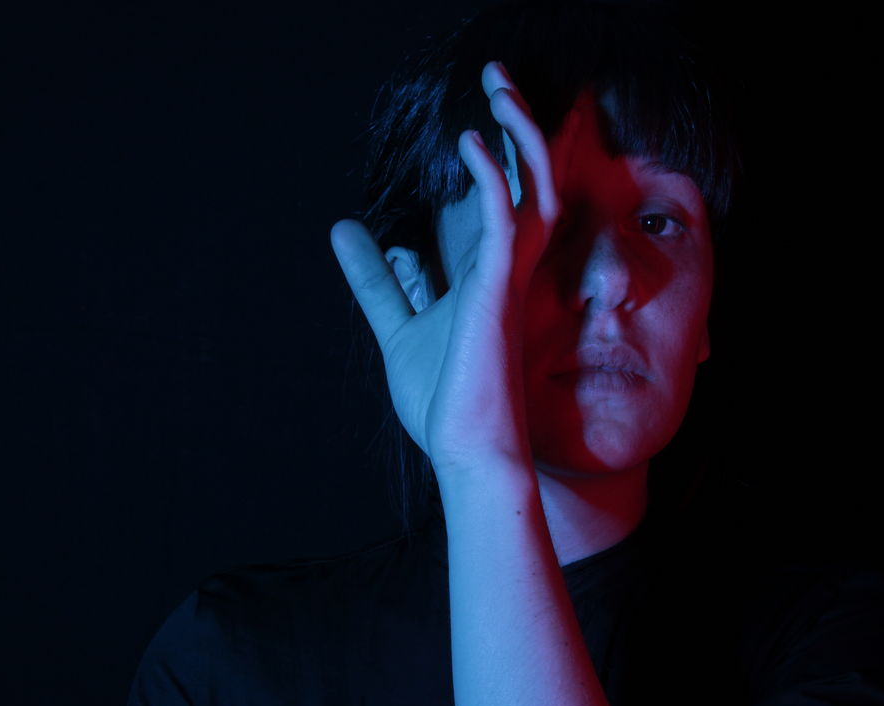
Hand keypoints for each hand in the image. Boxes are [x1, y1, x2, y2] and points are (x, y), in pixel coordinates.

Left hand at [330, 61, 574, 472]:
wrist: (464, 449)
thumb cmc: (443, 397)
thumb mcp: (398, 326)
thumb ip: (380, 281)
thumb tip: (347, 232)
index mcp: (493, 277)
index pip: (505, 202)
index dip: (499, 157)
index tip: (477, 120)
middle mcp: (510, 270)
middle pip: (534, 181)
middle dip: (521, 128)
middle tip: (498, 79)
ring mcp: (509, 280)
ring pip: (536, 189)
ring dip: (520, 135)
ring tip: (498, 87)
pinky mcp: (498, 293)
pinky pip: (507, 222)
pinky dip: (495, 180)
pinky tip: (471, 144)